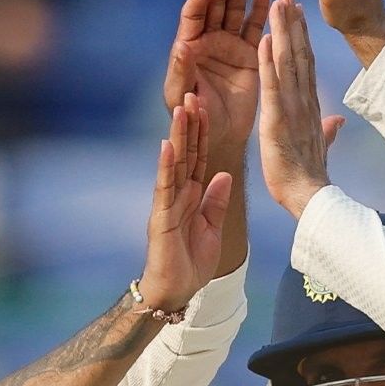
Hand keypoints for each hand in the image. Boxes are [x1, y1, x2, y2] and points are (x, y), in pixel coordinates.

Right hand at [138, 94, 232, 309]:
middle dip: (190, 124)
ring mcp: (167, 203)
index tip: (208, 105)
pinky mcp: (160, 217)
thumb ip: (216, 201)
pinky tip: (167, 145)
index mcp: (192, 195)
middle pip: (186, 152)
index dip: (204, 133)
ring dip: (178, 135)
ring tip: (181, 108)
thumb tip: (224, 174)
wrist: (177, 292)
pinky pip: (164, 188)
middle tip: (194, 92)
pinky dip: (165, 166)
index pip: (200, 157)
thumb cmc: (191, 263)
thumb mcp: (212, 227)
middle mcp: (177, 194)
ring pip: (174, 163)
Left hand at [164, 0, 269, 149]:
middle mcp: (208, 40)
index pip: (194, 14)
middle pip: (215, 4)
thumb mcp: (181, 96)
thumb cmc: (194, 116)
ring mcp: (229, 45)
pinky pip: (254, 27)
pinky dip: (259, 9)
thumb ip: (181, 71)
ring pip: (234, 9)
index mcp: (188, 46)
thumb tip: (182, 47)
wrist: (220, 135)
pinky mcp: (249, 54)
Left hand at [258, 0, 346, 219]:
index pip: (305, 65)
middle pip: (298, 54)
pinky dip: (268, 61)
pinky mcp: (277, 119)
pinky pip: (272, 85)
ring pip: (287, 62)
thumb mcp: (319, 148)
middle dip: (292, 23)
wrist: (310, 198)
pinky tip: (265, 38)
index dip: (301, 37)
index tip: (297, 13)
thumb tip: (339, 122)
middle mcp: (303, 101)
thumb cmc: (310, 178)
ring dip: (282, 31)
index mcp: (308, 107)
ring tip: (277, 2)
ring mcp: (291, 108)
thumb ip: (328, 131)